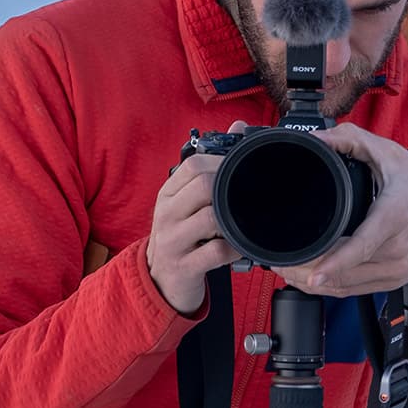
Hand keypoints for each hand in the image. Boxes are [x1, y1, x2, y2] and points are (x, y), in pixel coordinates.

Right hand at [146, 126, 242, 314]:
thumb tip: (238, 126)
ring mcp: (172, 241)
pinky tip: (241, 247)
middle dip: (231, 188)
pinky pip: (215, 252)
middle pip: (203, 186)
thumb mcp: (187, 201)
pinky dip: (234, 248)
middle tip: (248, 195)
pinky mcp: (183, 267)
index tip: (241, 168)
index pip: (193, 165)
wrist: (160, 280)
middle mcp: (166, 213)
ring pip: (210, 218)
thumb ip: (210, 166)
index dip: (222, 162)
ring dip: (234, 220)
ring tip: (244, 221)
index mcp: (168, 193)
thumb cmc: (181, 235)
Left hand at [275, 122, 407, 296]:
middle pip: (347, 272)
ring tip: (287, 271)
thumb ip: (352, 140)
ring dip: (314, 284)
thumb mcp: (390, 154)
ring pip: (348, 287)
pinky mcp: (393, 281)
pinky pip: (356, 292)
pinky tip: (311, 282)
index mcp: (392, 218)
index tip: (312, 274)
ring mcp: (395, 270)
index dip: (335, 263)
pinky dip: (331, 289)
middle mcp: (395, 250)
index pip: (362, 246)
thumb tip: (317, 139)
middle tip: (278, 262)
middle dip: (307, 272)